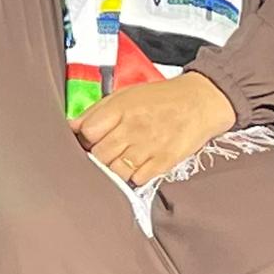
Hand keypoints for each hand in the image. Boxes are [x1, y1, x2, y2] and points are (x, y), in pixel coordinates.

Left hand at [73, 73, 234, 187]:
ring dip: (113, 169)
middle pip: (99, 154)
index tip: (89, 140)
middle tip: (105, 152)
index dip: (85, 138)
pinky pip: (137, 179)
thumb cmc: (161, 98)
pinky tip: (137, 166)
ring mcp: (148, 147)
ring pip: (115, 171)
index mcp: (120, 108)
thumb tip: (72, 126)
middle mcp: (133, 128)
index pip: (87, 131)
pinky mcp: (163, 162)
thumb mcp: (125, 94)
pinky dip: (134, 176)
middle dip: (98, 155)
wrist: (201, 101)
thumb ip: (97, 111)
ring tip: (121, 159)